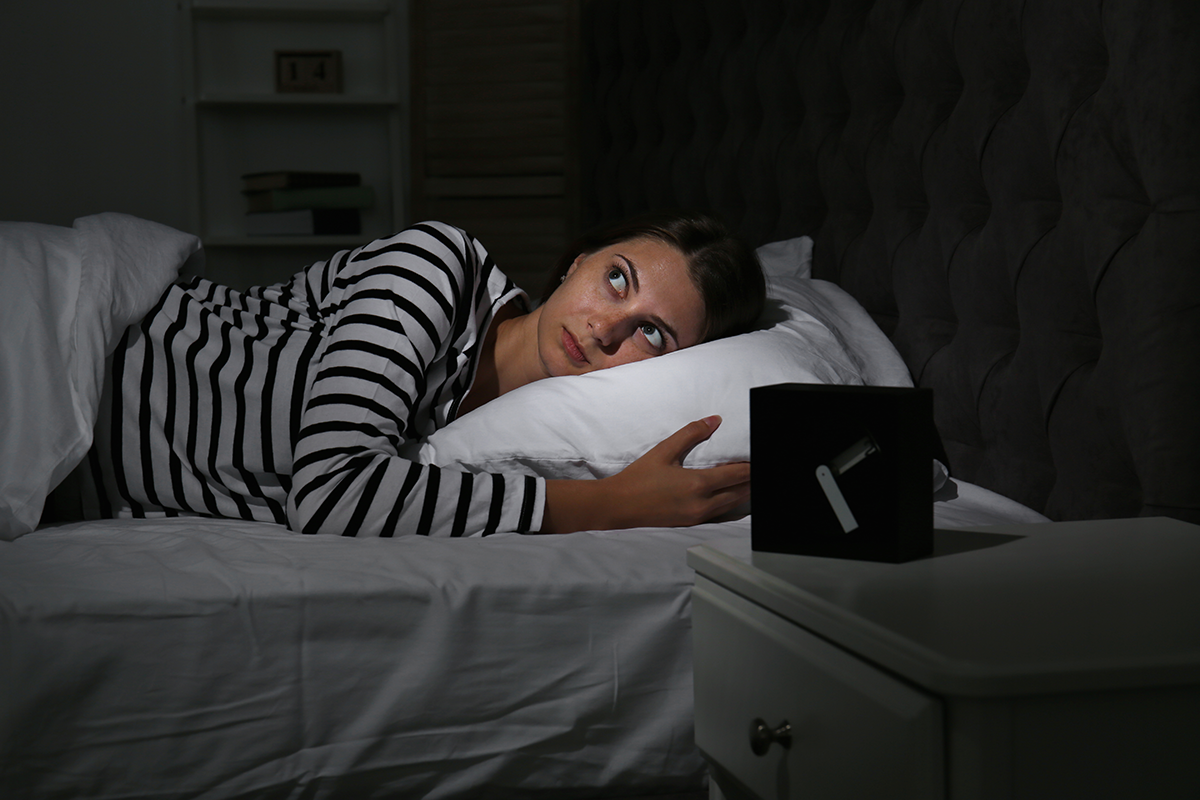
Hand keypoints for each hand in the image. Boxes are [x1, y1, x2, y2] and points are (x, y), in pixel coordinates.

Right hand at [540, 416, 750, 532]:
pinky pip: (720, 512)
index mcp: (698, 484)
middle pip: (741, 491)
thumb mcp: (664, 451)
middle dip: (754, 479)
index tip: (763, 458)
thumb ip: (691, 434)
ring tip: (754, 480)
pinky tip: (733, 494)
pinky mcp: (692, 522)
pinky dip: (731, 501)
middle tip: (764, 468)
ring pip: (732, 504)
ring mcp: (698, 516)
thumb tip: (714, 420)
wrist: (619, 506)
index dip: (754, 466)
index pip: (738, 474)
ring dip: (745, 491)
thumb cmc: (639, 477)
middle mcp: (703, 503)